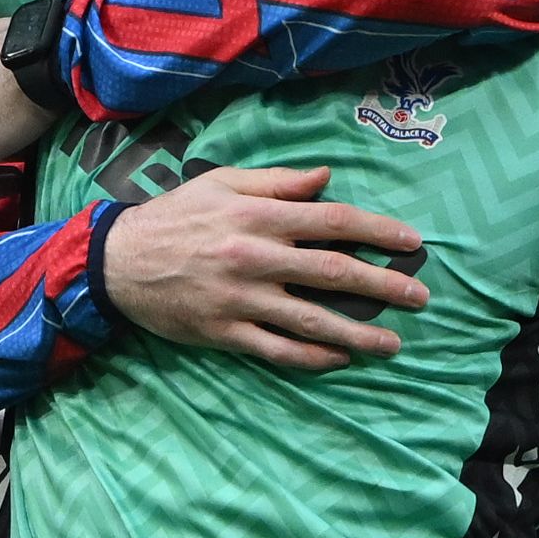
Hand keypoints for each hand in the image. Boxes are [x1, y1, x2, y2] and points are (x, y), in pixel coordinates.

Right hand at [105, 167, 428, 372]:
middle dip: (384, 286)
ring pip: (312, 320)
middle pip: (334, 272)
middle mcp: (256, 258)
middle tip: (421, 298)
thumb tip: (326, 178)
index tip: (413, 243)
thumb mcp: (223, 183)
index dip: (379, 232)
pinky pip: (278, 350)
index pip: (334, 222)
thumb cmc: (176, 216)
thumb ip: (278, 183)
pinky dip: (312, 356)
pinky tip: (340, 359)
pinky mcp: (225, 333)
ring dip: (358, 333)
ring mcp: (241, 300)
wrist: (117, 262)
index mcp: (259, 217)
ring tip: (393, 343)